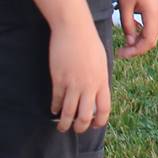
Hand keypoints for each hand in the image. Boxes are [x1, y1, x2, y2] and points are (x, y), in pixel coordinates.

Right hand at [48, 13, 112, 132]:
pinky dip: (54, 108)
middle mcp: (89, 85)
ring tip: (62, 127)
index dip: (99, 122)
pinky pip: (56, 100)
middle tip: (76, 129)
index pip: (104, 109)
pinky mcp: (58, 79)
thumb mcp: (101, 61)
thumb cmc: (89, 42)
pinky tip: (53, 110)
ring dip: (64, 124)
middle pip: (85, 116)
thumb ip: (100, 79)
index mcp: (102, 80)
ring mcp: (73, 83)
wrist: (74, 28)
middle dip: (80, 127)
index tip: (94, 126)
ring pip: (68, 112)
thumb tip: (97, 94)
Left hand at [113, 0, 157, 59]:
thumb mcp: (124, 6)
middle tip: (121, 52)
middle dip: (137, 49)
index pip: (148, 42)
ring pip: (152, 33)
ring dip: (140, 42)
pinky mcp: (154, 6)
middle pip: (152, 40)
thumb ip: (127, 25)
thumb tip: (130, 42)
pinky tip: (130, 34)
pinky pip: (151, 26)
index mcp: (153, 14)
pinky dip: (142, 33)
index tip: (121, 54)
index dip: (135, 51)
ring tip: (124, 45)